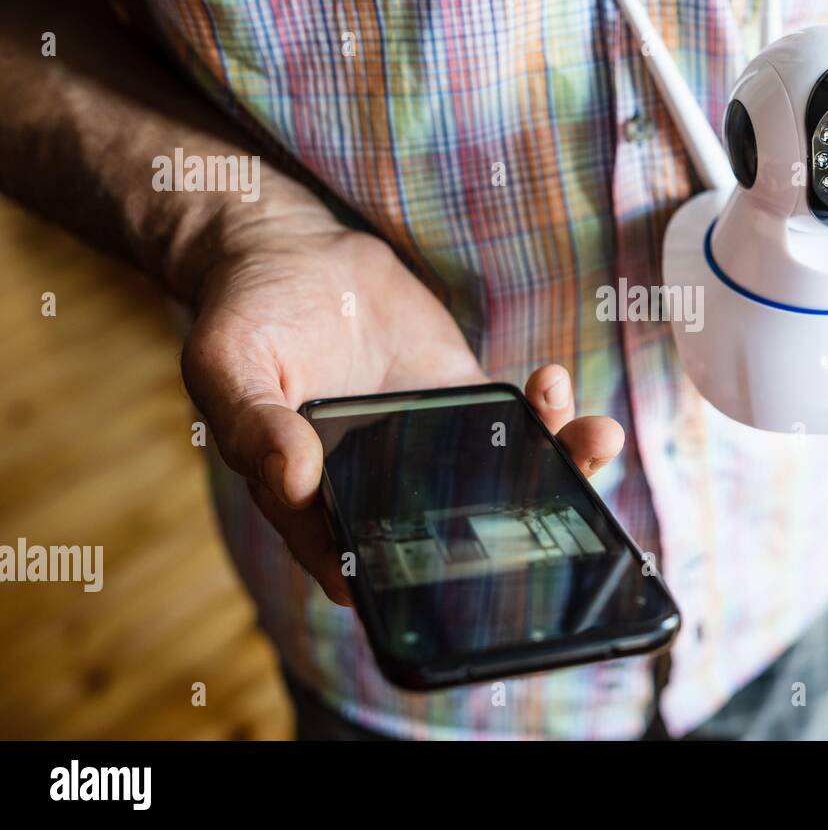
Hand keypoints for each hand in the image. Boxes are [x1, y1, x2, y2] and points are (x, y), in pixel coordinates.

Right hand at [180, 190, 623, 604]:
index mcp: (311, 498)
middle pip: (448, 531)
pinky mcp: (461, 400)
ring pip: (498, 482)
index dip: (409, 580)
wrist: (295, 254)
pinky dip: (544, 414)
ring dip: (554, 468)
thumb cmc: (246, 316)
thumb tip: (292, 479)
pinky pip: (512, 422)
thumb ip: (251, 422)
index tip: (460, 579)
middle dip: (514, 533)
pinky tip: (554, 383)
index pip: (358, 560)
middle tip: (566, 519)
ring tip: (594, 437)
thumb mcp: (225, 363)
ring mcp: (427, 444)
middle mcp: (377, 485)